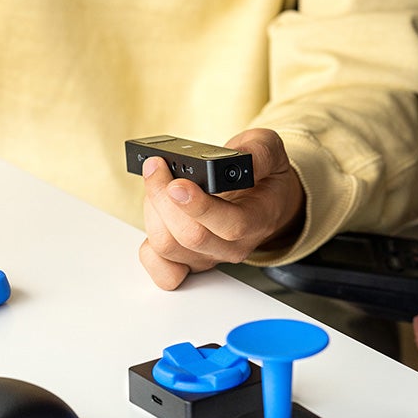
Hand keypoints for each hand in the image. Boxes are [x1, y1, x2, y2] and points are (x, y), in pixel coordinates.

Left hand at [138, 128, 304, 289]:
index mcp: (258, 219)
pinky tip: (153, 217)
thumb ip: (259, 152)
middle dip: (163, 199)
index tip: (177, 184)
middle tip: (157, 168)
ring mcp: (208, 256)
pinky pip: (160, 268)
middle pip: (190, 236)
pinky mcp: (188, 261)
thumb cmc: (263, 174)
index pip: (231, 226)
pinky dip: (147, 247)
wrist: (262, 197)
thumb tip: (238, 159)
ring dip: (152, 212)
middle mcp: (233, 245)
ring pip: (168, 247)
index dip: (200, 207)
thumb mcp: (270, 149)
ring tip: (158, 183)